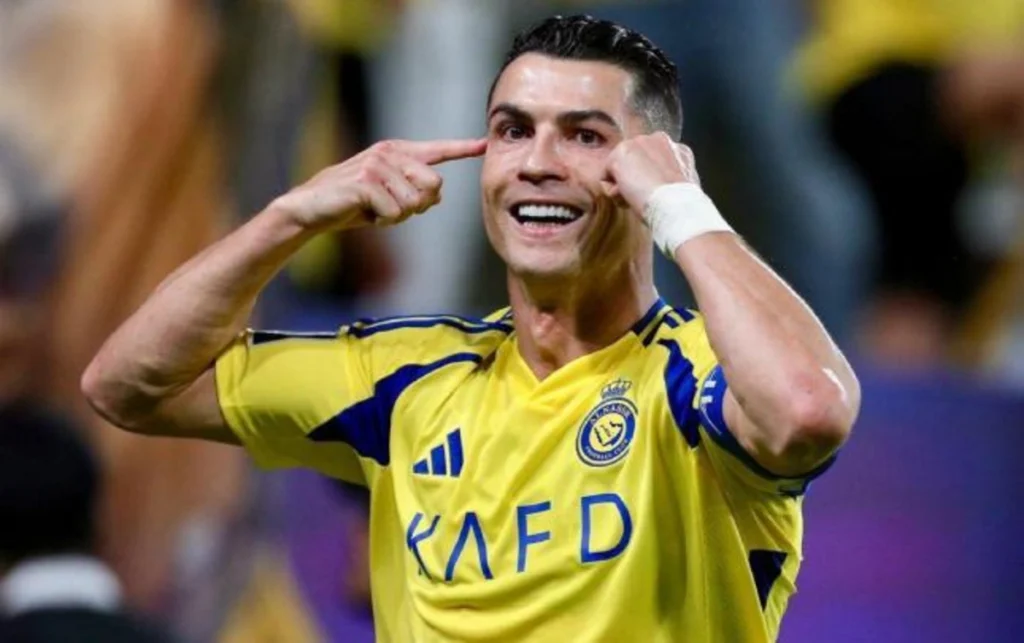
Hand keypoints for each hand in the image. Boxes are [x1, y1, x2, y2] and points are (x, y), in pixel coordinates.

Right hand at [271, 138, 486, 231]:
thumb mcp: (387, 198)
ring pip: (415, 202)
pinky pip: (395, 212)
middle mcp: (389, 152)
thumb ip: (413, 193)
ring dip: (397, 216)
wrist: (310, 210)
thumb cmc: (350, 205)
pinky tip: (365, 214)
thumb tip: (436, 196)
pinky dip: (383, 221)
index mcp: (396, 152)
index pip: (436, 150)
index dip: (462, 148)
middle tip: (389, 208)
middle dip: (418, 205)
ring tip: (373, 210)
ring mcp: (377, 165)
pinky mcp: (366, 181)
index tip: (485, 143)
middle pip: (434, 185)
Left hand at [603, 133, 699, 215]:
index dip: (648, 181)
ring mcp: (636, 143)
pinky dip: (615, 194)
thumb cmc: (681, 204)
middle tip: (647, 197)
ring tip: (641, 198)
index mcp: (674, 147)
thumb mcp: (681, 184)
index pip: (649, 162)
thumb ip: (667, 176)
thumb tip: (656, 183)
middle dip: (634, 181)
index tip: (656, 194)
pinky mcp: (619, 154)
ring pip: (618, 171)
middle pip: (631, 163)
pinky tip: (631, 197)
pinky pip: (605, 179)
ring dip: (625, 189)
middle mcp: (655, 138)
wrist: (677, 204)